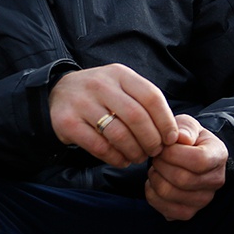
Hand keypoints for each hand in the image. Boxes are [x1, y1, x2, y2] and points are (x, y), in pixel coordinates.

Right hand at [48, 64, 178, 166]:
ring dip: (134, 152)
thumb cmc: (101, 95)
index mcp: (119, 74)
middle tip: (154, 152)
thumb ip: (145, 103)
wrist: (58, 93)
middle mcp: (99, 84)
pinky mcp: (67, 122)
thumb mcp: (121, 87)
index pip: (151, 96)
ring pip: (118, 134)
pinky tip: (121, 160)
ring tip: (138, 157)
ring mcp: (81, 102)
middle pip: (137, 117)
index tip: (170, 139)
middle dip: (151, 140)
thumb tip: (175, 134)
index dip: (165, 121)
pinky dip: (115, 158)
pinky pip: (99, 147)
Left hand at [145, 114, 227, 220]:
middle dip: (160, 164)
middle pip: (182, 179)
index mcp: (218, 155)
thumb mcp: (187, 125)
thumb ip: (184, 127)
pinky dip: (152, 194)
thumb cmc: (186, 139)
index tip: (163, 146)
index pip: (198, 160)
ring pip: (169, 194)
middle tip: (156, 156)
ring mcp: (203, 200)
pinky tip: (154, 182)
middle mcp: (215, 181)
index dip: (173, 153)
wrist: (188, 156)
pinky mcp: (189, 212)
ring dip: (154, 178)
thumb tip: (181, 137)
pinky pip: (164, 209)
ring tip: (156, 168)